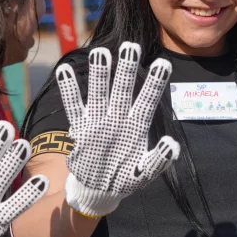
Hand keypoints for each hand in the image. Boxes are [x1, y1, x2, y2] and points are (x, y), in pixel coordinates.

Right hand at [56, 42, 179, 218]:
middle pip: (123, 90)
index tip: (163, 63)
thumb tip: (172, 145)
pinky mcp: (80, 128)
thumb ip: (158, 161)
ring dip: (100, 73)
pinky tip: (64, 70)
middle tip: (131, 46)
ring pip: (99, 92)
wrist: (99, 190)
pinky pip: (73, 106)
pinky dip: (69, 90)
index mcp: (136, 127)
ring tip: (101, 52)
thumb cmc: (125, 179)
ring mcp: (98, 121)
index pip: (148, 101)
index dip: (155, 83)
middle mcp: (118, 118)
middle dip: (126, 69)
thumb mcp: (144, 174)